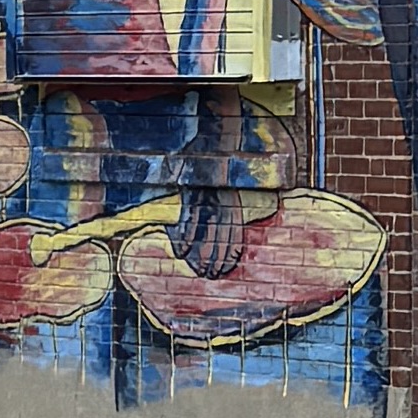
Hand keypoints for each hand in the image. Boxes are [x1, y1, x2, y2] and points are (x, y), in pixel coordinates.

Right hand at [174, 165, 254, 282]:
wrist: (213, 142)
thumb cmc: (217, 167)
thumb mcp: (226, 186)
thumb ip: (224, 205)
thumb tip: (219, 224)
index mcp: (234, 201)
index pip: (234, 232)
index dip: (231, 251)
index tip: (226, 268)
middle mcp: (224, 202)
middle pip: (221, 236)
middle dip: (216, 257)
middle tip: (211, 275)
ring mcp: (209, 198)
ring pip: (207, 230)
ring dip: (202, 252)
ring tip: (198, 269)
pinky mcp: (194, 193)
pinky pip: (190, 218)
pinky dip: (186, 235)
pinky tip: (183, 251)